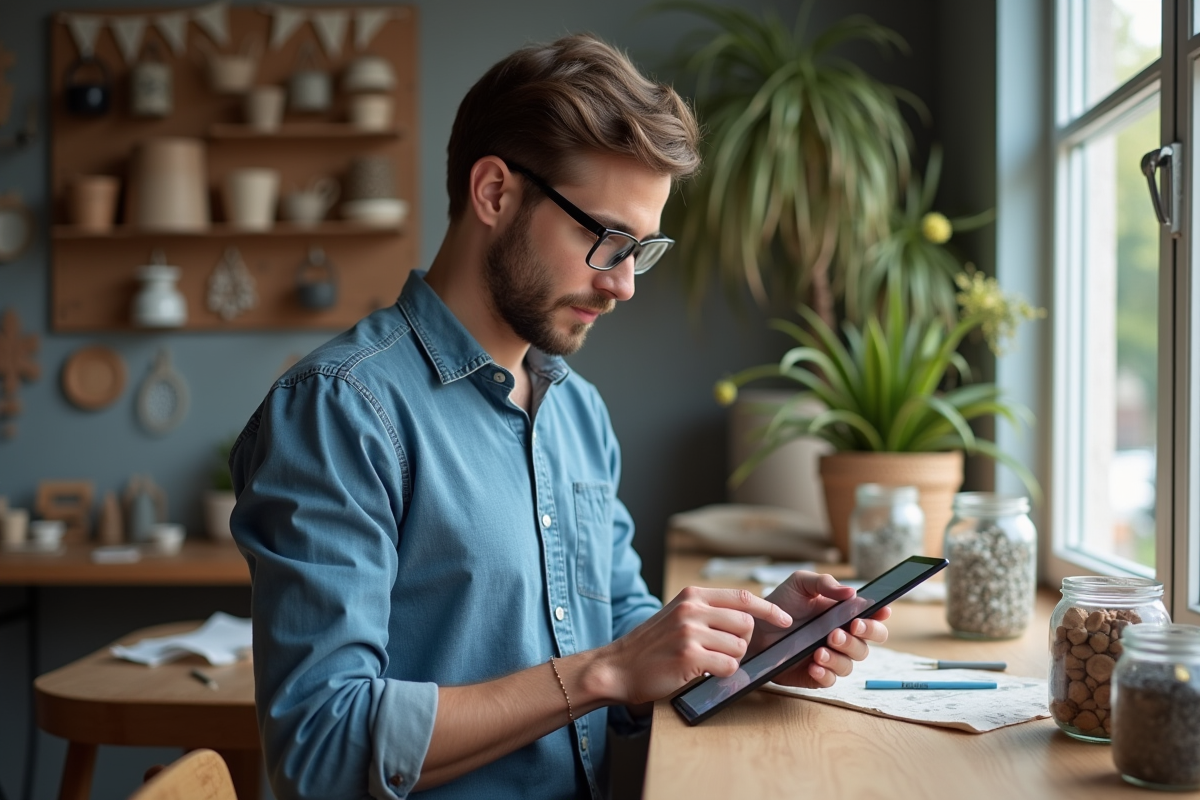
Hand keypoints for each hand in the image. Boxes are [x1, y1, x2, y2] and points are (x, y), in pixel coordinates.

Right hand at [598, 586, 793, 706]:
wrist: (619, 667)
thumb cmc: (652, 645)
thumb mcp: (678, 615)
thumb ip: (708, 611)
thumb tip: (749, 616)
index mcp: (692, 595)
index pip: (743, 597)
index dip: (769, 609)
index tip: (785, 619)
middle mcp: (692, 609)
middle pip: (746, 623)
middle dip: (743, 642)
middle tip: (724, 652)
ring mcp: (690, 632)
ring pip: (739, 647)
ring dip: (730, 660)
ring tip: (708, 663)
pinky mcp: (689, 657)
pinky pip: (728, 666)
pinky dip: (722, 674)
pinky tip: (704, 672)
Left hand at [750, 572, 889, 689]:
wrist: (753, 628)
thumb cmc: (780, 604)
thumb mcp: (800, 584)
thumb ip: (824, 584)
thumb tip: (852, 592)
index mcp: (842, 615)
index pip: (872, 619)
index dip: (880, 617)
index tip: (880, 612)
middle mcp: (841, 637)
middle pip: (867, 644)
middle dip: (861, 638)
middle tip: (838, 631)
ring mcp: (830, 657)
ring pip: (850, 664)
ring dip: (839, 657)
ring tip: (819, 650)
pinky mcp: (815, 675)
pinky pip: (830, 680)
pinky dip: (825, 674)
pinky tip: (813, 665)